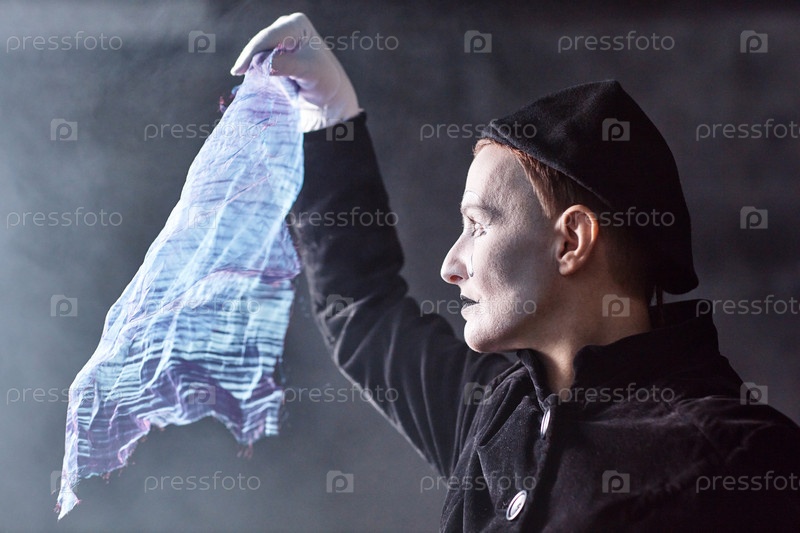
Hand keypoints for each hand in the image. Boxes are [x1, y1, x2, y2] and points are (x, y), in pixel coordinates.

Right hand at [230, 13, 359, 131]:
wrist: (328, 95)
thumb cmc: (323, 81)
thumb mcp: (308, 71)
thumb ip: (286, 65)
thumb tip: (262, 63)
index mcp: (296, 24)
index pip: (268, 37)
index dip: (251, 53)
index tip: (238, 71)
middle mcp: (285, 27)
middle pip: (259, 44)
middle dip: (250, 59)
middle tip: (240, 75)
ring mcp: (278, 40)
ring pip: (256, 53)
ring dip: (252, 67)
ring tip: (247, 79)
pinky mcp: (273, 54)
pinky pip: (258, 61)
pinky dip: (253, 71)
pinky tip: (248, 79)